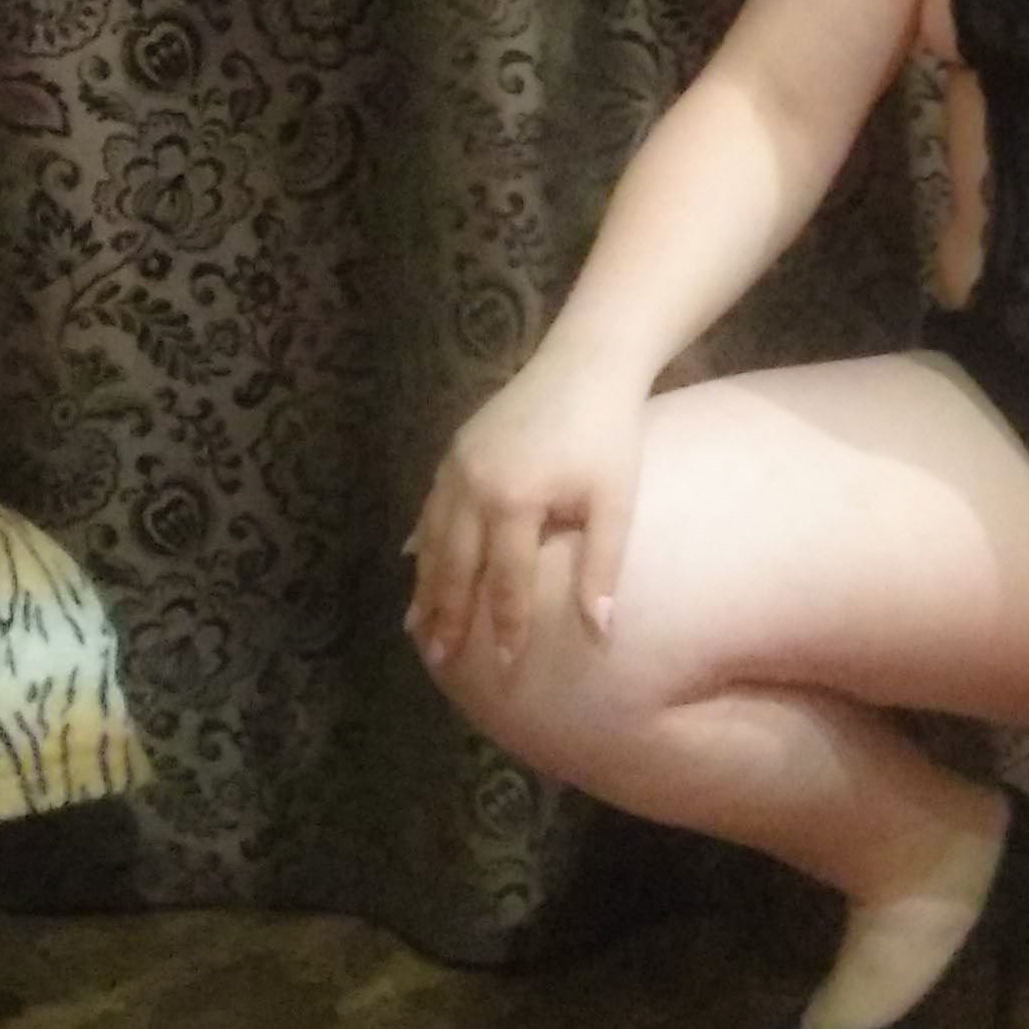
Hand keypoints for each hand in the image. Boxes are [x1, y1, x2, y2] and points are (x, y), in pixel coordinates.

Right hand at [404, 351, 648, 683]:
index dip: (506, 625)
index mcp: (514, 502)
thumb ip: (601, 567)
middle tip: (439, 660)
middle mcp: (473, 487)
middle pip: (455, 567)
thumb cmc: (609, 434)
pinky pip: (431, 506)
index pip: (505, 581)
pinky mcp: (455, 449)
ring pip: (434, 539)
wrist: (587, 363)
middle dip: (447, 616)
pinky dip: (424, 540)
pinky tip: (414, 563)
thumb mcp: (614, 501)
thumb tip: (600, 632)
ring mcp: (457, 466)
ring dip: (426, 585)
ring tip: (418, 626)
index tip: (504, 665)